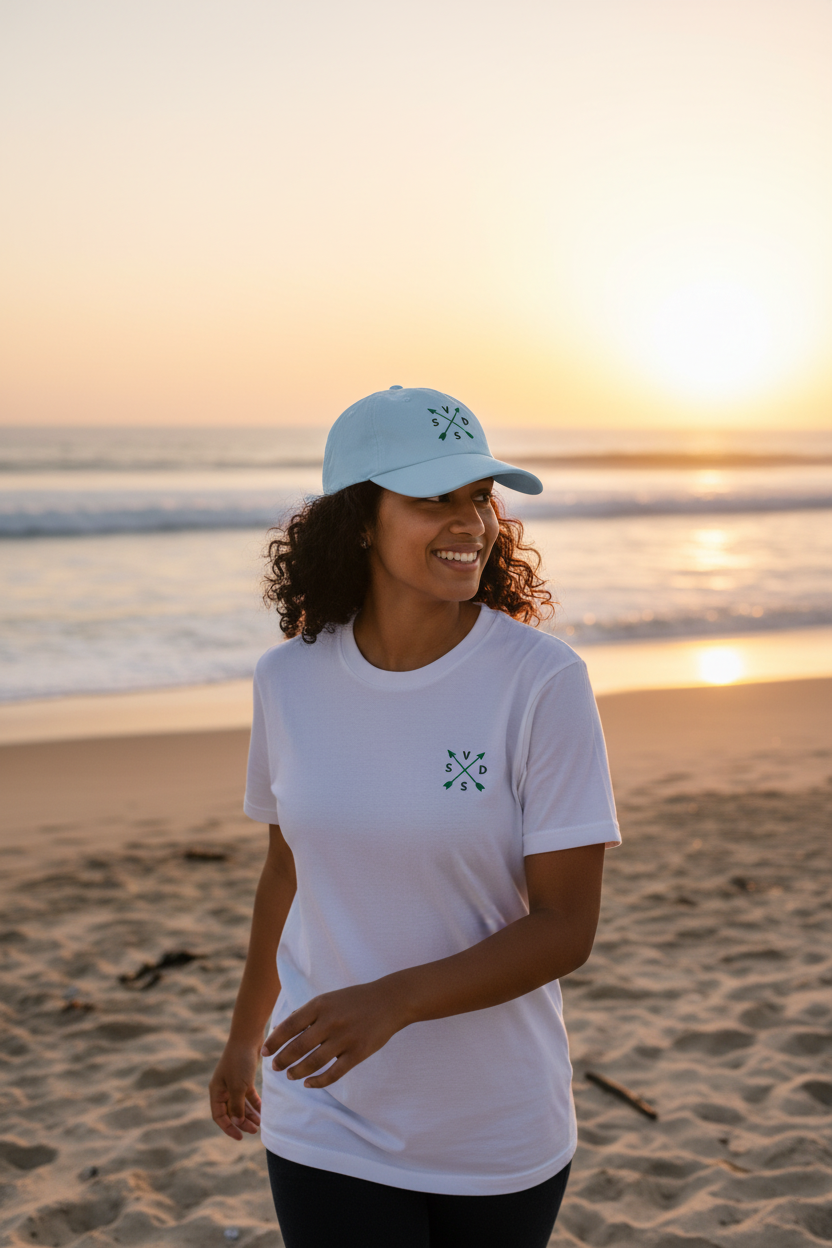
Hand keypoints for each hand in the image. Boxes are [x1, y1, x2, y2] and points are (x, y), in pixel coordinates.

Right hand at [209, 1040, 262, 1139]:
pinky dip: (254, 1103)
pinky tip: (262, 1111)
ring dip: (249, 1114)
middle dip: (242, 1123)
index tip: (240, 1137)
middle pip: (231, 1111)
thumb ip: (236, 1107)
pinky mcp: (244, 1077)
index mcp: (216, 1091)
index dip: (228, 1128)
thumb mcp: (238, 1087)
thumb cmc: (240, 1062)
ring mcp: (233, 1082)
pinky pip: (248, 1095)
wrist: (248, 1037)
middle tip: (255, 1131)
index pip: (219, 1116)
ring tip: (260, 1124)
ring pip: (240, 1104)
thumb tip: (237, 1123)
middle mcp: (223, 1088)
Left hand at [261, 981, 406, 1089]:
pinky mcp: (358, 1053)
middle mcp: (331, 1022)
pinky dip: (318, 1081)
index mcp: (321, 1005)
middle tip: (275, 1067)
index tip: (265, 1052)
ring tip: (290, 1075)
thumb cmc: (355, 999)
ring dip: (297, 1072)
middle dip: (283, 1060)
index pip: (290, 1026)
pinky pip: (333, 1073)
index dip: (274, 1041)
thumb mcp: (329, 998)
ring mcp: (345, 1039)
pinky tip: (309, 1083)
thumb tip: (281, 1028)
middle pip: (298, 1047)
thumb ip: (306, 1012)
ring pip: (313, 1063)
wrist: (390, 1000)